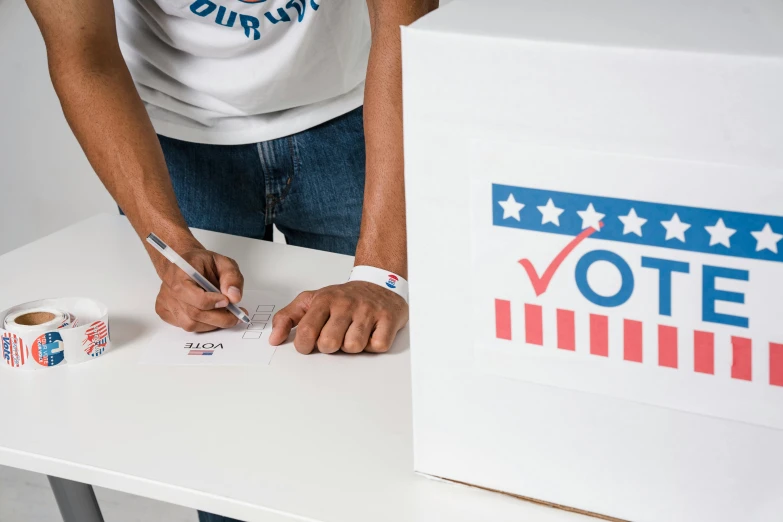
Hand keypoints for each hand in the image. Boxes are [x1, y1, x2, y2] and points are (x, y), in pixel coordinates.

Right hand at [155, 247, 245, 331]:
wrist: (185, 264)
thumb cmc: (202, 263)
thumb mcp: (223, 262)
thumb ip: (232, 277)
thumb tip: (234, 297)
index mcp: (181, 273)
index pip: (193, 294)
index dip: (212, 302)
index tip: (227, 301)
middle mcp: (170, 289)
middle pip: (194, 313)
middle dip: (220, 318)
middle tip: (236, 316)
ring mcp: (166, 302)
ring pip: (190, 324)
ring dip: (212, 323)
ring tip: (225, 315)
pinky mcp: (165, 312)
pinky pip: (186, 326)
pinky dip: (202, 324)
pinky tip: (210, 314)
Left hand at [269, 281, 407, 353]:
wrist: (379, 283)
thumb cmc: (344, 297)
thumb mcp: (311, 301)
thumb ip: (288, 318)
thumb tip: (274, 339)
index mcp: (325, 300)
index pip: (306, 332)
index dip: (305, 345)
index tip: (309, 343)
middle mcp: (346, 304)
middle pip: (329, 344)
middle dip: (331, 346)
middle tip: (336, 335)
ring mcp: (368, 310)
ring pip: (353, 347)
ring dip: (353, 346)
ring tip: (354, 332)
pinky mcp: (388, 319)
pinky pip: (377, 346)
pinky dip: (374, 345)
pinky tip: (371, 332)